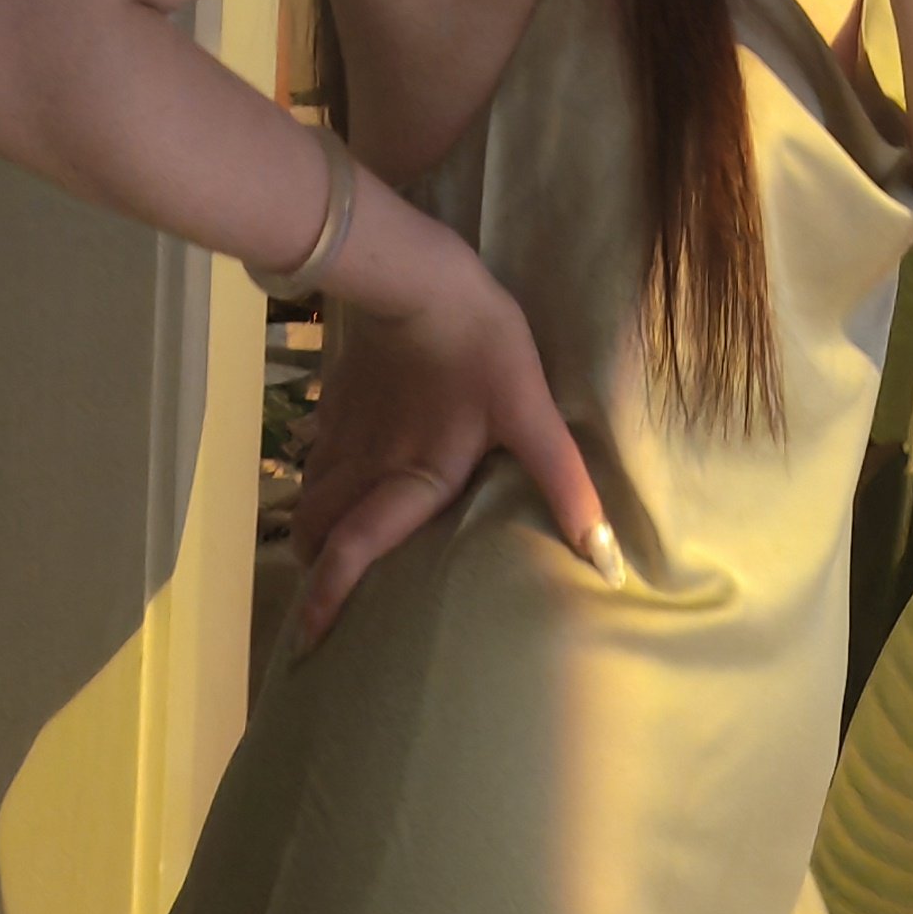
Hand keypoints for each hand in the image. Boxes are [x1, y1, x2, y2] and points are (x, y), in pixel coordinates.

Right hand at [289, 249, 619, 645]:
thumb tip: (604, 556)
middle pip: (319, 530)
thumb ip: (564, 483)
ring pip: (312, 494)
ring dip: (314, 528)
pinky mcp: (339, 397)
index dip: (327, 597)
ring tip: (324, 549)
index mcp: (410, 478)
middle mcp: (367, 464)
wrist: (415, 275)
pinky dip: (318, 481)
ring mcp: (346, 430)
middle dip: (316, 568)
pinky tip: (335, 477)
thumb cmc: (477, 345)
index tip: (307, 638)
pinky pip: (317, 455)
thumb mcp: (529, 413)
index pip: (354, 550)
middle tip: (324, 595)